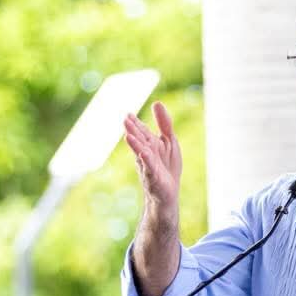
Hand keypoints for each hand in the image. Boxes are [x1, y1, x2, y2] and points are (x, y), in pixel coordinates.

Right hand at [123, 101, 182, 216]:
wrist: (168, 193)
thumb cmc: (167, 167)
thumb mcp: (169, 141)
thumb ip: (164, 123)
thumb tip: (156, 102)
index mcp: (150, 144)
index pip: (142, 131)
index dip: (136, 123)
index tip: (129, 114)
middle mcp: (147, 154)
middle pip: (139, 140)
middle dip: (133, 131)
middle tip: (125, 120)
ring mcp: (149, 165)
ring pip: (141, 153)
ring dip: (135, 145)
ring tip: (128, 136)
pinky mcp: (154, 177)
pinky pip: (149, 167)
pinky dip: (146, 160)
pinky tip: (144, 153)